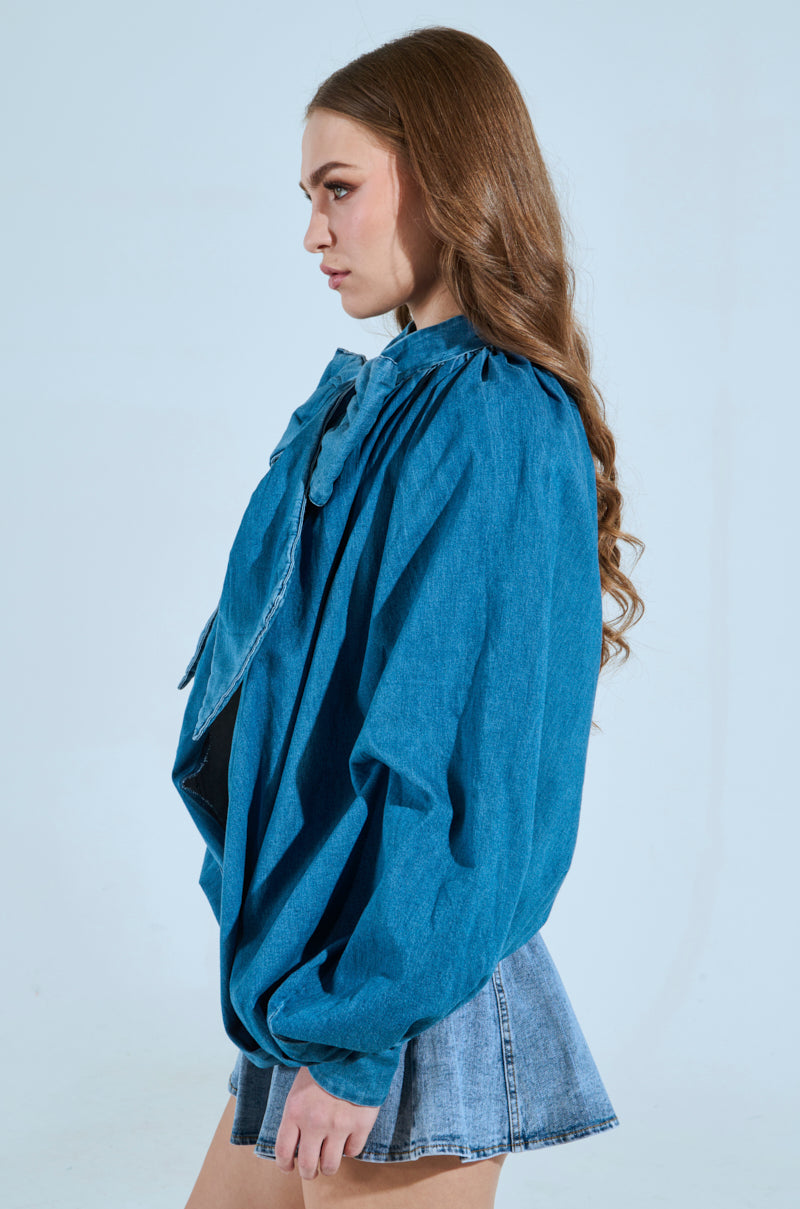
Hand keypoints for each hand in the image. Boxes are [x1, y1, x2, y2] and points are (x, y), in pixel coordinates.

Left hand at [274, 1065, 381, 1179]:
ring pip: (330, 1165)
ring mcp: (339, 1125)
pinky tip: (347, 1138)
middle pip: (307, 1166)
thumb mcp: (299, 1088)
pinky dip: (349, 1148)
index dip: (284, 1165)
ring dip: (328, 1166)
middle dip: (308, 1172)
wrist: (352, 1047)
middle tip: (311, 1169)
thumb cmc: (323, 1067)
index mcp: (295, 1111)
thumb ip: (295, 1115)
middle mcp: (315, 1122)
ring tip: (329, 1159)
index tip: (288, 1167)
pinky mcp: (361, 1124)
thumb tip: (295, 1143)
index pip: (283, 1152)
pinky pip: (353, 1151)